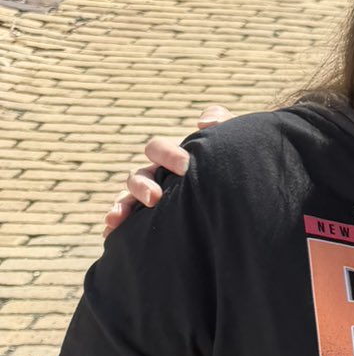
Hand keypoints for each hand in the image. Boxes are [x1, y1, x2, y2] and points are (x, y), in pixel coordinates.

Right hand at [103, 105, 232, 234]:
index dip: (166, 154)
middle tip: (154, 197)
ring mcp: (152, 200)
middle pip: (138, 176)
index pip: (156, 150)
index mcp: (172, 158)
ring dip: (121, 206)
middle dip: (141, 185)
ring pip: (128, 199)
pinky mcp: (150, 222)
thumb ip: (222, 121)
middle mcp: (157, 178)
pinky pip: (128, 225)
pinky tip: (110, 234)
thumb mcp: (230, 142)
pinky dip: (116, 228)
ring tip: (117, 218)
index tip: (185, 166)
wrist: (241, 196)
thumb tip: (204, 122)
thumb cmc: (233, 164)